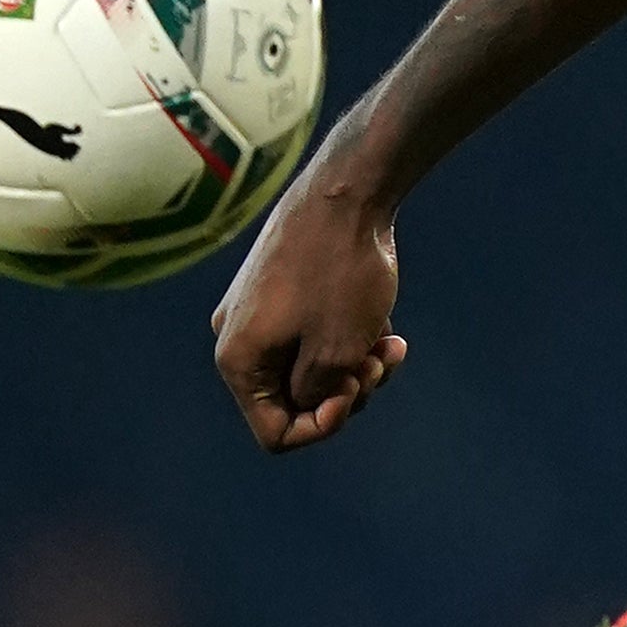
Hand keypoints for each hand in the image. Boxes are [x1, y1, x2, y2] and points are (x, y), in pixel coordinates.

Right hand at [213, 155, 408, 448]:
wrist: (346, 193)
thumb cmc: (340, 272)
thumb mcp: (337, 352)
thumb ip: (318, 396)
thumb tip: (309, 403)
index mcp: (238, 361)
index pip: (274, 432)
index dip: (321, 427)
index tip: (354, 391)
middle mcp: (239, 338)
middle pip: (295, 401)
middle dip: (346, 392)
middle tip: (378, 365)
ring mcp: (260, 314)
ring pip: (313, 370)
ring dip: (357, 367)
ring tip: (389, 345)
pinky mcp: (285, 293)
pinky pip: (317, 338)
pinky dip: (352, 338)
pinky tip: (384, 323)